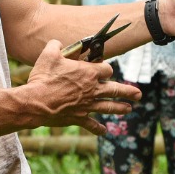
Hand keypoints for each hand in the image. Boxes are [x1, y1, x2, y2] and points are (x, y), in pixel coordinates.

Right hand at [18, 39, 140, 135]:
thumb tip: (57, 42)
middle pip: (115, 89)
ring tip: (129, 109)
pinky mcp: (79, 117)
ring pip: (109, 107)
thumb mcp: (49, 55)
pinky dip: (98, 128)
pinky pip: (91, 124)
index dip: (105, 68)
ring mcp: (87, 105)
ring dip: (120, 108)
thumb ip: (56, 45)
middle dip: (128, 91)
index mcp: (88, 73)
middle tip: (138, 94)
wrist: (36, 102)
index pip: (107, 69)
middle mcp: (92, 89)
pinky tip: (104, 131)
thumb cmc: (43, 77)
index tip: (103, 68)